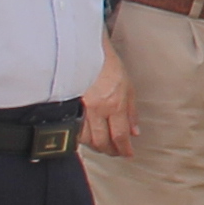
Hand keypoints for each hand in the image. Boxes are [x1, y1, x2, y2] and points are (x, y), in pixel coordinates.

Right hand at [84, 37, 138, 158]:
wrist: (87, 50)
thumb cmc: (109, 65)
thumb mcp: (128, 87)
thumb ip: (131, 112)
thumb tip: (134, 132)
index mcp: (114, 104)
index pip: (120, 135)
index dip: (124, 149)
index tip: (127, 155)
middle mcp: (97, 109)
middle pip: (102, 142)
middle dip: (110, 151)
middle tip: (116, 152)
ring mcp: (81, 107)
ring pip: (86, 138)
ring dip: (95, 146)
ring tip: (102, 146)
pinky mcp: (68, 105)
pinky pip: (74, 128)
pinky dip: (81, 137)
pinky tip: (87, 137)